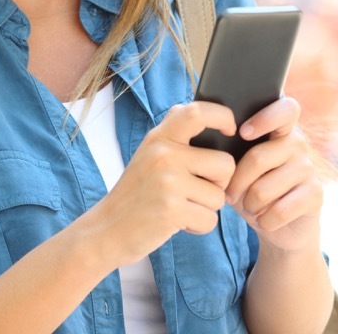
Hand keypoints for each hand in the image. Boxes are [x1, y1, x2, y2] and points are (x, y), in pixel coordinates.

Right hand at [91, 101, 237, 265]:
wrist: (107, 229)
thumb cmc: (136, 192)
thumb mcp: (147, 154)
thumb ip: (170, 134)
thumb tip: (188, 108)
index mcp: (159, 137)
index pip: (197, 112)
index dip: (222, 116)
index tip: (230, 128)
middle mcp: (164, 155)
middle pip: (225, 164)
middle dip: (219, 183)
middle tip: (196, 190)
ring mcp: (168, 182)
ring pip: (219, 196)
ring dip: (206, 207)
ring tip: (181, 207)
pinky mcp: (172, 210)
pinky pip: (210, 219)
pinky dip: (199, 226)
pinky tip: (179, 222)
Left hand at [225, 96, 324, 252]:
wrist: (277, 225)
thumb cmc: (250, 188)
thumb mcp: (237, 168)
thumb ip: (230, 150)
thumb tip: (211, 147)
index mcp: (279, 129)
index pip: (285, 108)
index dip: (265, 118)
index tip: (242, 133)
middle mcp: (298, 143)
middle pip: (258, 157)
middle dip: (236, 182)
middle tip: (229, 194)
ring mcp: (309, 168)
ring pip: (264, 188)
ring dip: (250, 204)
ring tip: (250, 206)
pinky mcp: (315, 193)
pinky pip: (281, 209)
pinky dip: (265, 220)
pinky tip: (265, 220)